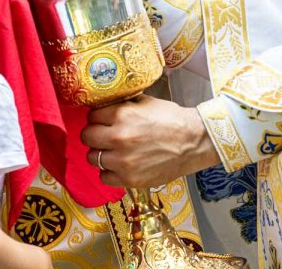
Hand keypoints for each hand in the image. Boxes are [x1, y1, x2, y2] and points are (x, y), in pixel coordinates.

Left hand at [81, 96, 219, 187]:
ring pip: (92, 158)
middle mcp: (119, 137)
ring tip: (113, 152)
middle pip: (87, 137)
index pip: (92, 116)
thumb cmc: (172, 119)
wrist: (194, 142)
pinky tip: (120, 166)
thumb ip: (123, 104)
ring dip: (101, 154)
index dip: (98, 117)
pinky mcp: (130, 179)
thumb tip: (104, 106)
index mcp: (122, 114)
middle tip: (105, 136)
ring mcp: (123, 161)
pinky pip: (104, 177)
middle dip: (95, 135)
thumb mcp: (146, 102)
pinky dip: (110, 172)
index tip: (104, 120)